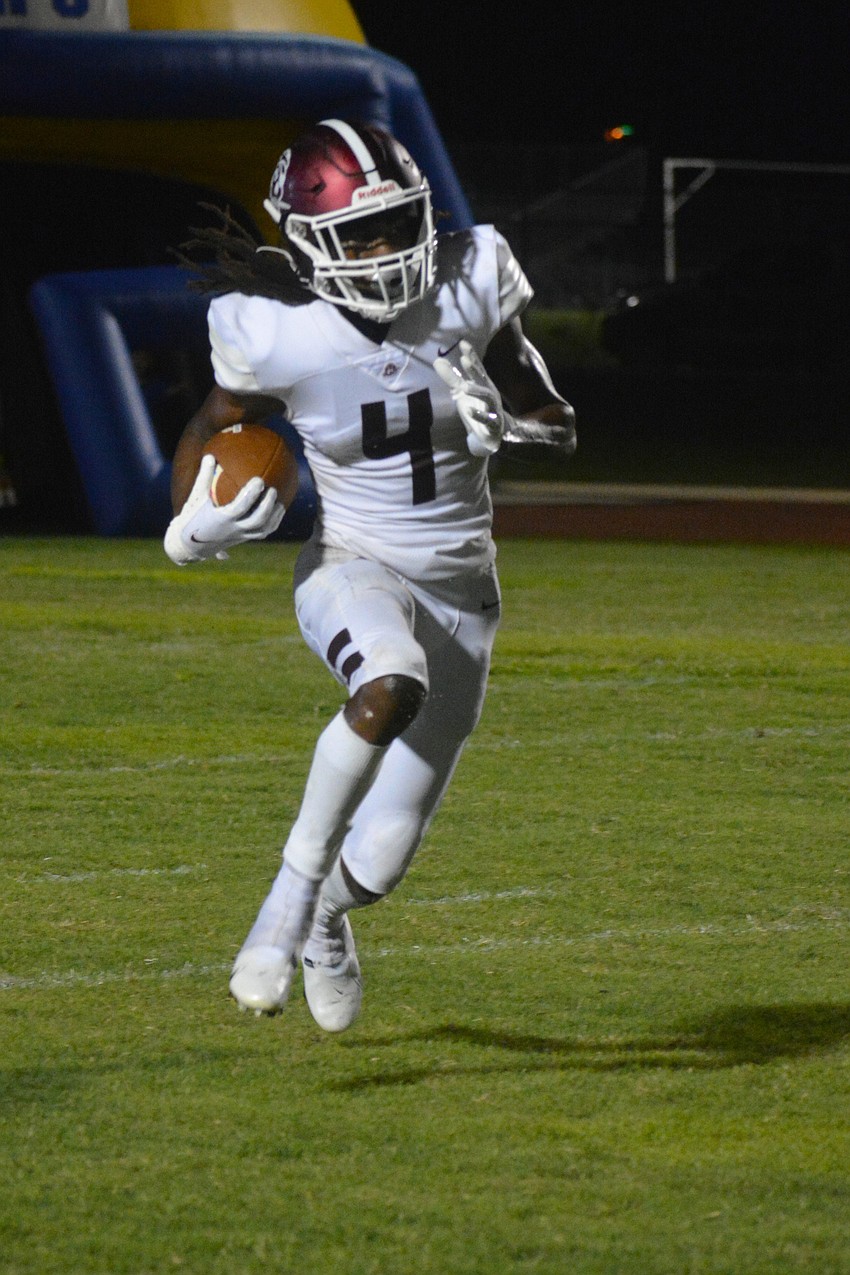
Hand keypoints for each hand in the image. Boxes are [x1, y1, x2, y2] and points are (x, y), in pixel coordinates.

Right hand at [164, 454, 284, 564]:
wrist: (190, 545)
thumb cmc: (192, 517)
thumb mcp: (195, 497)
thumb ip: (204, 477)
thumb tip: (210, 455)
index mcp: (221, 519)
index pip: (240, 508)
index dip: (251, 495)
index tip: (260, 480)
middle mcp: (233, 529)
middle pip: (257, 521)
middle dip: (267, 506)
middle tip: (273, 490)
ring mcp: (240, 536)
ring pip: (263, 530)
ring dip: (274, 516)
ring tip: (280, 502)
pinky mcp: (243, 539)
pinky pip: (262, 533)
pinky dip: (272, 522)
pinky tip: (278, 510)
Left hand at [433, 339, 510, 456]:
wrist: (494, 434)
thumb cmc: (477, 408)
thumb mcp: (463, 392)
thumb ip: (451, 378)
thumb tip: (437, 361)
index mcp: (483, 384)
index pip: (477, 367)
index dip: (472, 355)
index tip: (463, 343)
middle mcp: (489, 393)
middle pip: (482, 379)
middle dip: (474, 369)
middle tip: (464, 359)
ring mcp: (492, 408)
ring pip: (487, 397)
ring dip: (476, 391)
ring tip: (464, 387)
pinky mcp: (492, 424)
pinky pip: (487, 419)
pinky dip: (479, 415)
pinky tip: (469, 411)